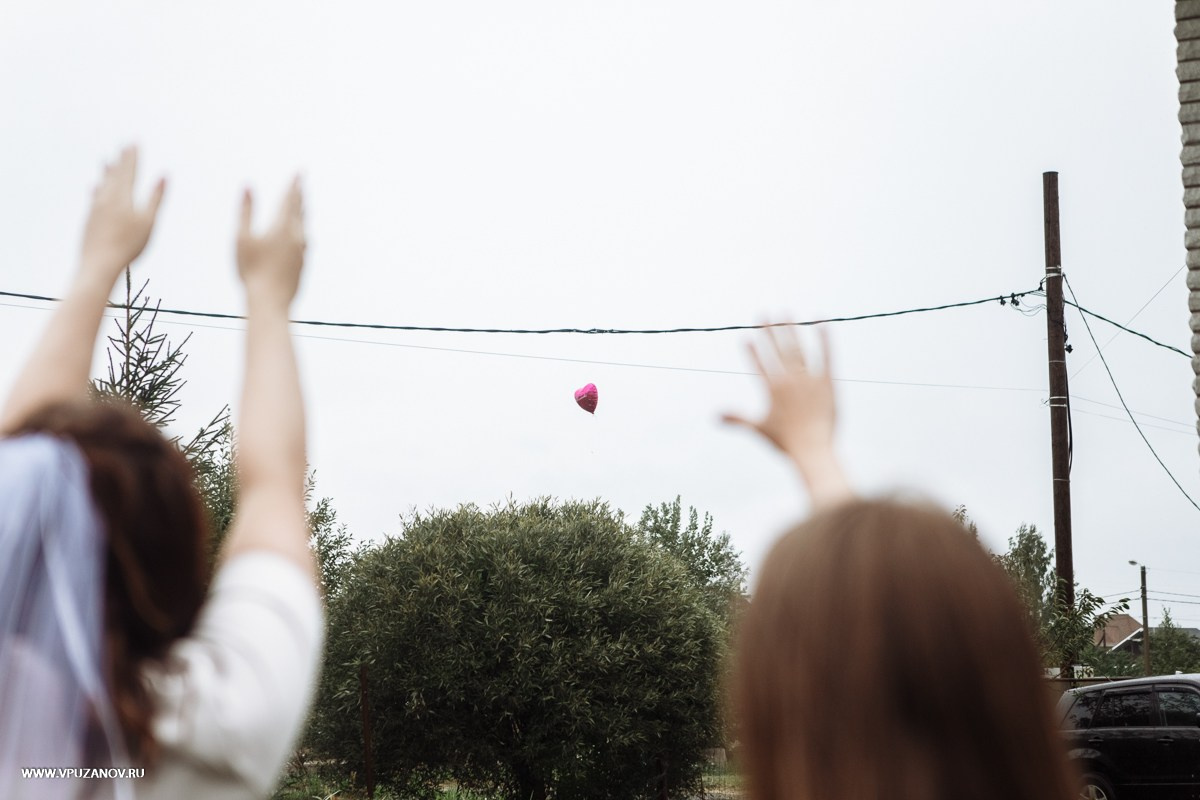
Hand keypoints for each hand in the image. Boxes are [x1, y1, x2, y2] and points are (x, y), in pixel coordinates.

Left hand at [79, 146, 165, 284]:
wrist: (98, 263)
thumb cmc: (128, 244)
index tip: (134, 143)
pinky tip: (94, 186)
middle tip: (124, 145)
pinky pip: (94, 197)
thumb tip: (164, 176)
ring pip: (102, 184)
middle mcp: (107, 197)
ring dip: (106, 171)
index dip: (133, 157)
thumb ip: (156, 198)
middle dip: (121, 159)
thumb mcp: (148, 221)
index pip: (129, 171)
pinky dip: (96, 188)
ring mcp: (96, 208)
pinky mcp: (89, 219)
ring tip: (106, 161)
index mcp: (123, 196)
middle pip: (115, 174)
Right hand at [237, 177, 305, 307]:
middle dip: (300, 194)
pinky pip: (304, 241)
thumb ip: (246, 211)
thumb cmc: (251, 270)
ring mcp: (302, 251)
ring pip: (304, 226)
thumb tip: (247, 187)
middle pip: (300, 210)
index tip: (299, 172)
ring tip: (303, 204)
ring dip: (303, 212)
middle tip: (303, 182)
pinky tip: (301, 234)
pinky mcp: (303, 264)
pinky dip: (302, 230)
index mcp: (282, 227)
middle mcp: (297, 237)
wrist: (270, 301)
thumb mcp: (242, 238)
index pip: (290, 199)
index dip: (293, 185)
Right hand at [723, 324, 851, 506]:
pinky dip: (824, 339)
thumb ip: (737, 418)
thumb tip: (715, 416)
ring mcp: (809, 379)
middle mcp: (788, 379)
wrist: (813, 448)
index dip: (752, 350)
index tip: (746, 337)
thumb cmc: (785, 441)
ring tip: (786, 314)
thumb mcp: (758, 428)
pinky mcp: (827, 382)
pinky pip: (826, 356)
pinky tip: (821, 324)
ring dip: (791, 330)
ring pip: (798, 349)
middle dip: (770, 331)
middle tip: (764, 314)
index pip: (759, 364)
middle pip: (777, 350)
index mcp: (771, 389)